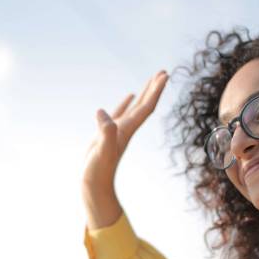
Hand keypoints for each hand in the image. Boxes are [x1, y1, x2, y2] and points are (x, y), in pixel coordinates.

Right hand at [82, 70, 168, 228]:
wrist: (94, 186)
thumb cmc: (98, 171)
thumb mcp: (101, 151)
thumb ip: (105, 132)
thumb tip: (102, 113)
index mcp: (127, 130)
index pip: (146, 107)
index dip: (155, 91)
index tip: (164, 75)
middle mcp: (126, 129)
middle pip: (145, 105)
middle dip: (154, 88)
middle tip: (163, 71)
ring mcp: (118, 130)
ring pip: (135, 107)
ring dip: (144, 93)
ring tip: (152, 79)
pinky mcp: (107, 133)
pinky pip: (120, 113)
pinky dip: (126, 103)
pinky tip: (129, 96)